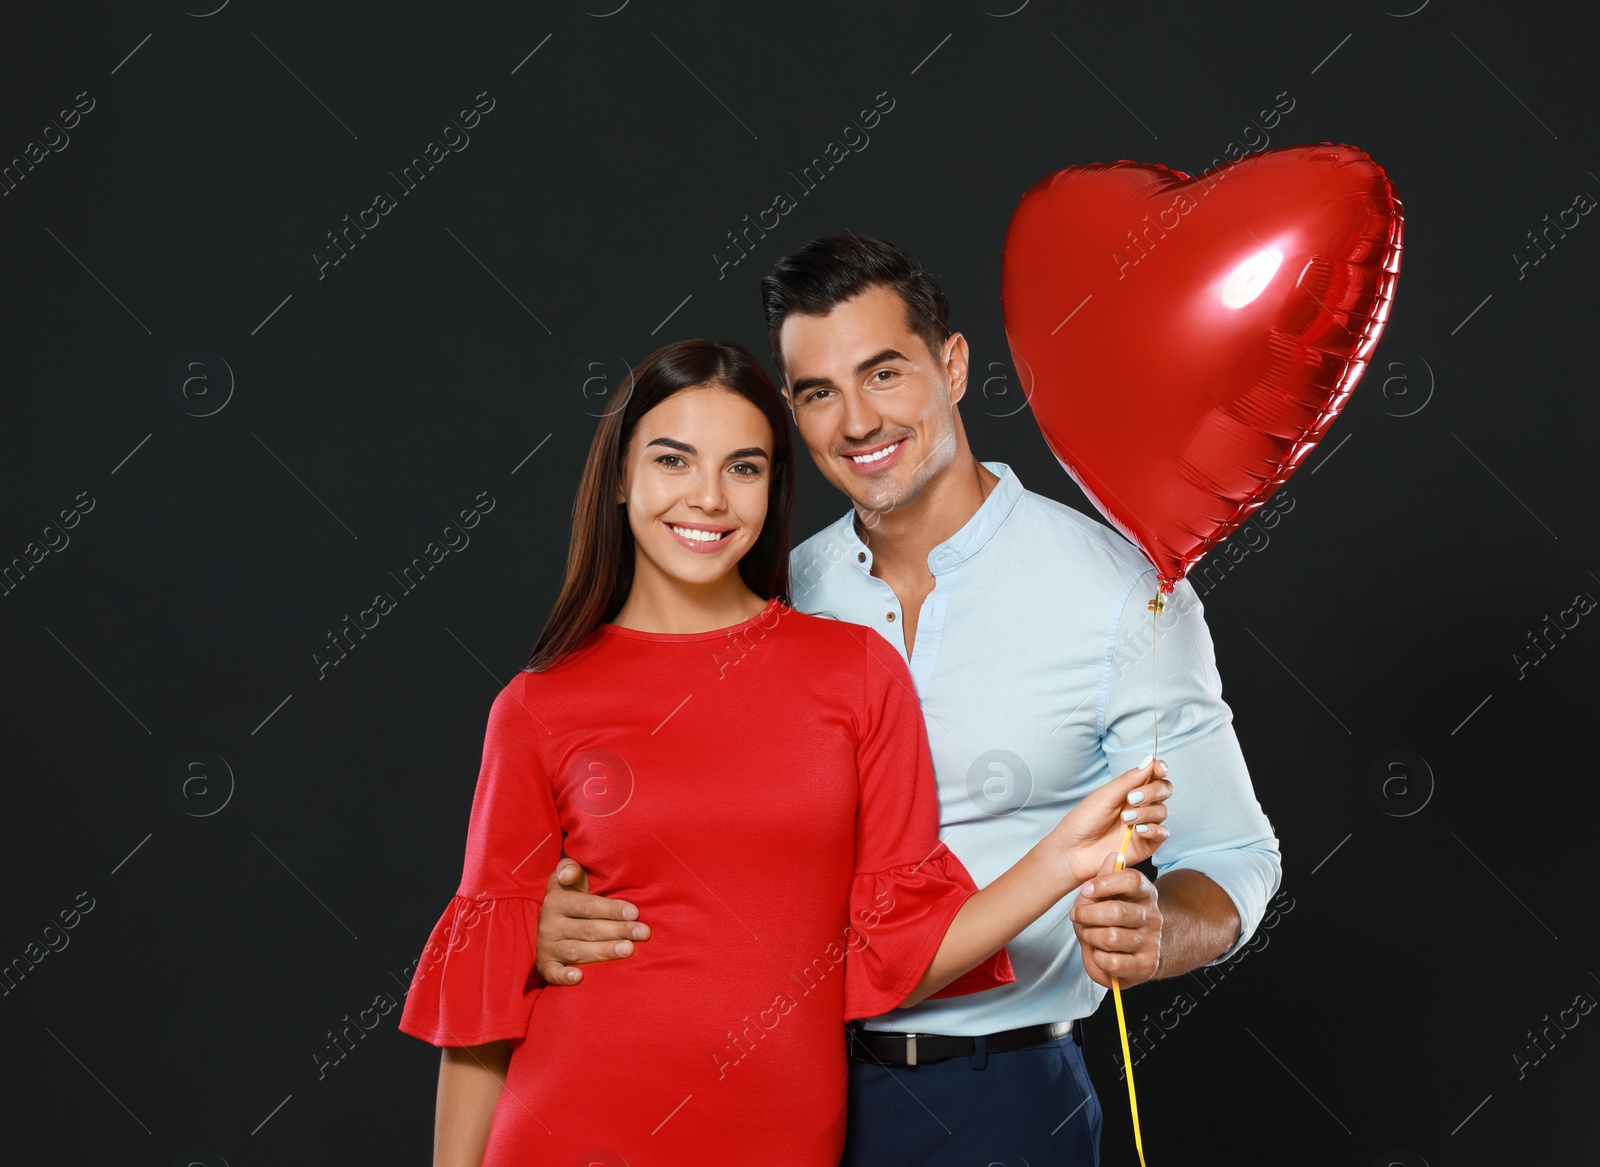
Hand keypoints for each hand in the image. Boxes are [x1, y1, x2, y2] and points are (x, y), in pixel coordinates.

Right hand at [535, 860, 649, 985]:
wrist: (545, 921)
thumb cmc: (569, 897)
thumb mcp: (568, 880)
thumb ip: (570, 869)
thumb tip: (569, 873)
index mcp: (557, 901)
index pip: (587, 906)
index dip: (612, 909)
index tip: (635, 913)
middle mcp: (550, 924)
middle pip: (588, 929)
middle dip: (618, 930)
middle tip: (643, 933)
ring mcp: (547, 946)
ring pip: (577, 950)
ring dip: (603, 951)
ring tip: (628, 950)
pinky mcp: (545, 965)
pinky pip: (552, 972)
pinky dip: (563, 976)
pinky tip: (579, 977)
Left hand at [1047, 757, 1172, 889]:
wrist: (1073, 850)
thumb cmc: (1084, 821)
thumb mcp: (1105, 796)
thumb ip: (1129, 780)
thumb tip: (1150, 760)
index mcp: (1130, 790)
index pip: (1154, 775)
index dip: (1160, 769)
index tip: (1159, 768)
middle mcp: (1140, 806)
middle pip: (1164, 790)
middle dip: (1154, 791)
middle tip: (1133, 798)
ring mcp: (1145, 824)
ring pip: (1163, 811)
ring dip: (1147, 812)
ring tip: (1126, 818)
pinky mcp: (1147, 844)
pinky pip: (1162, 833)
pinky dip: (1153, 829)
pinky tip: (1138, 830)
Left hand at [1071, 853, 1162, 988]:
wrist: (1135, 954)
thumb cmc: (1114, 921)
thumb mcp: (1105, 897)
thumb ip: (1104, 879)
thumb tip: (1111, 855)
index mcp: (1145, 893)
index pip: (1132, 880)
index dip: (1105, 883)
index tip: (1086, 889)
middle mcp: (1152, 916)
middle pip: (1115, 911)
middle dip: (1087, 915)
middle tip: (1077, 917)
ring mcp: (1151, 942)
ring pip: (1111, 937)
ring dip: (1090, 936)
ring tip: (1087, 935)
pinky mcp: (1146, 966)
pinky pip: (1113, 962)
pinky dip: (1098, 959)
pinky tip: (1099, 954)